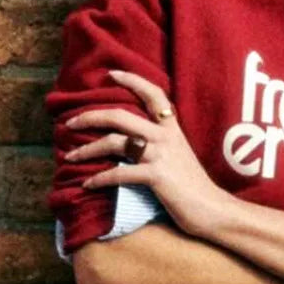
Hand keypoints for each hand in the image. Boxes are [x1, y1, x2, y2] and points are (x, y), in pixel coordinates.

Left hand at [62, 68, 228, 238]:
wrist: (214, 209)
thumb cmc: (194, 188)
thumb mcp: (179, 157)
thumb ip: (161, 145)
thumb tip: (133, 143)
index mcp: (172, 130)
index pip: (154, 95)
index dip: (133, 81)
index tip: (111, 74)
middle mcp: (166, 137)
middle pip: (121, 116)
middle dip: (91, 116)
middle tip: (70, 122)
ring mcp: (161, 155)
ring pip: (115, 142)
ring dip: (87, 149)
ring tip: (71, 156)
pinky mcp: (157, 176)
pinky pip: (119, 173)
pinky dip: (99, 179)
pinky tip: (88, 184)